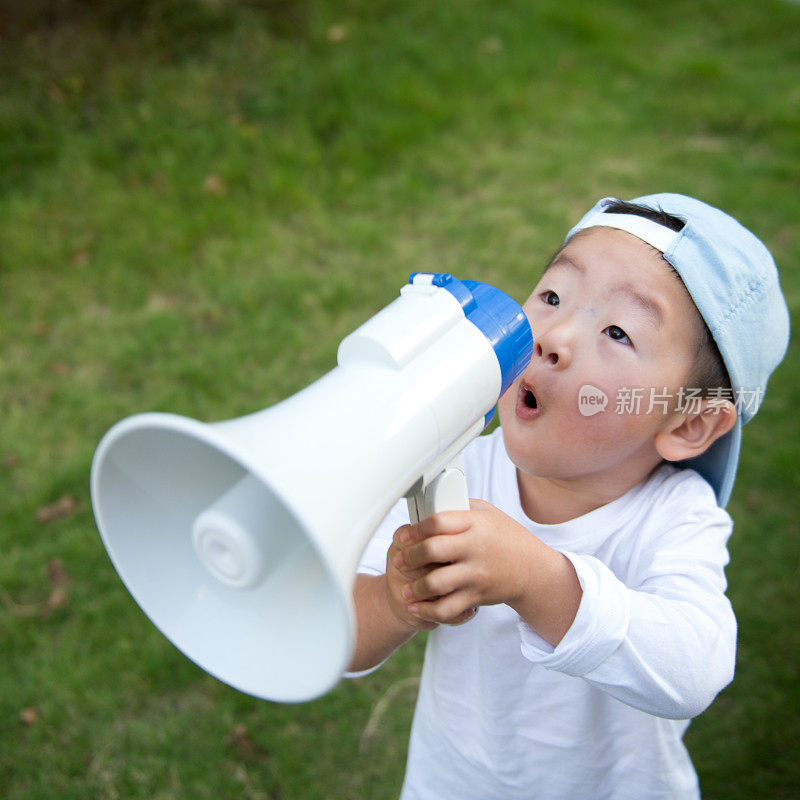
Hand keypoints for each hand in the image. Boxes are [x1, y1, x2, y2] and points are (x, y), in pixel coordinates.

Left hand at [394, 500, 581, 644]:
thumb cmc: (508, 539)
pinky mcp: (477, 596)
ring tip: (405, 588)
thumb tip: (431, 502)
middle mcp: (475, 548)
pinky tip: (416, 607)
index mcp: (476, 524)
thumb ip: (461, 507)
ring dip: (414, 587)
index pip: (438, 522)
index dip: (415, 529)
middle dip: (408, 557)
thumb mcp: (489, 514)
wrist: (534, 572)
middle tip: (399, 560)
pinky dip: (428, 611)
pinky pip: (447, 608)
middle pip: (432, 550)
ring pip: (436, 583)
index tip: (403, 535)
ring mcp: (476, 574)